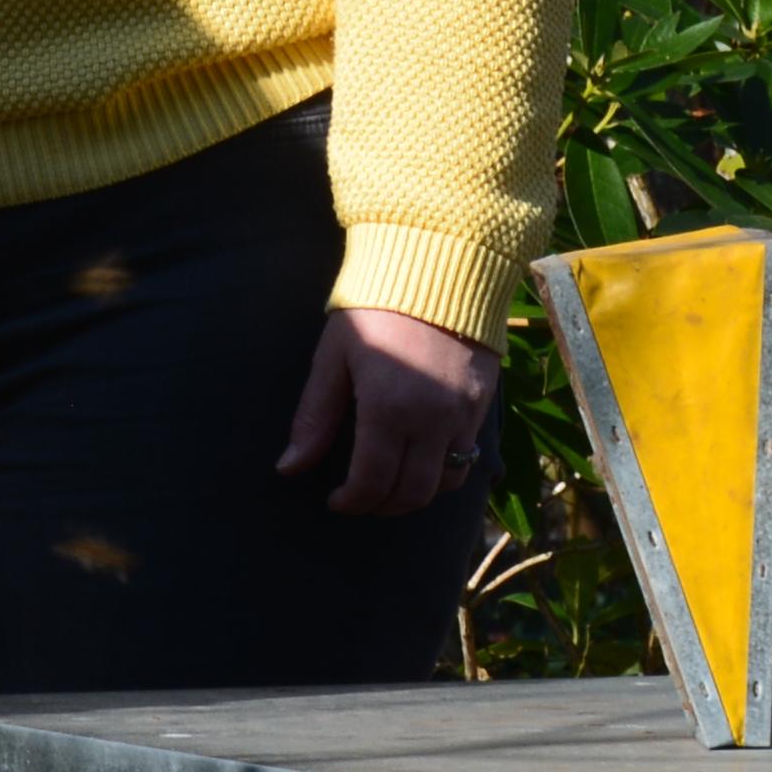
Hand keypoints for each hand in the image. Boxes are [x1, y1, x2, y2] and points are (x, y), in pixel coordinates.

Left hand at [281, 305, 497, 519]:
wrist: (438, 265)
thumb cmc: (374, 308)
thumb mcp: (334, 357)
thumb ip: (314, 417)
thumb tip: (289, 467)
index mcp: (388, 409)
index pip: (372, 483)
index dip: (351, 501)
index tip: (335, 499)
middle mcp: (432, 420)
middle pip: (411, 493)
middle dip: (381, 505)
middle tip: (360, 497)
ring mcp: (463, 415)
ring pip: (446, 482)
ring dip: (416, 494)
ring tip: (390, 483)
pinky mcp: (483, 404)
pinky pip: (469, 457)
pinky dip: (445, 471)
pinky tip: (421, 459)